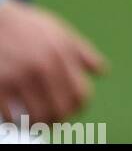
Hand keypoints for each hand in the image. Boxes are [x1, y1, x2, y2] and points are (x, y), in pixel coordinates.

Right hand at [0, 0, 106, 124]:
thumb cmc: (30, 27)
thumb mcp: (59, 32)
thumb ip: (81, 52)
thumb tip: (102, 72)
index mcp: (61, 53)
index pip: (80, 93)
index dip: (80, 106)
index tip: (74, 108)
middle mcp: (43, 66)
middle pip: (61, 110)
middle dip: (60, 119)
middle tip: (55, 119)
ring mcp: (20, 77)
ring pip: (38, 117)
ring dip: (39, 124)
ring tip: (38, 121)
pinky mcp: (0, 86)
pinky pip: (12, 116)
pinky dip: (17, 121)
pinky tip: (18, 116)